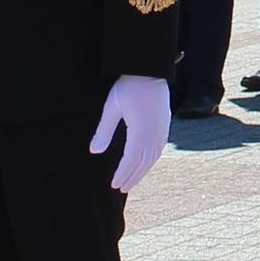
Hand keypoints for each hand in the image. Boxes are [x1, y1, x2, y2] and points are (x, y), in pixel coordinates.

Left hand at [90, 74, 172, 190]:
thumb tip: (94, 151)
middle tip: (121, 189)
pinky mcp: (165, 125)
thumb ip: (104, 130)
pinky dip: (150, 161)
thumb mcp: (112, 108)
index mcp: (141, 131)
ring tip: (132, 181)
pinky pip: (158, 149)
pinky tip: (145, 163)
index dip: (122, 174)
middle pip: (143, 162)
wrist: (149, 71)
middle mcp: (154, 134)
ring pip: (152, 158)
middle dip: (132, 177)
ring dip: (142, 171)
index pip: (131, 160)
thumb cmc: (128, 88)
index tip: (114, 185)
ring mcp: (162, 130)